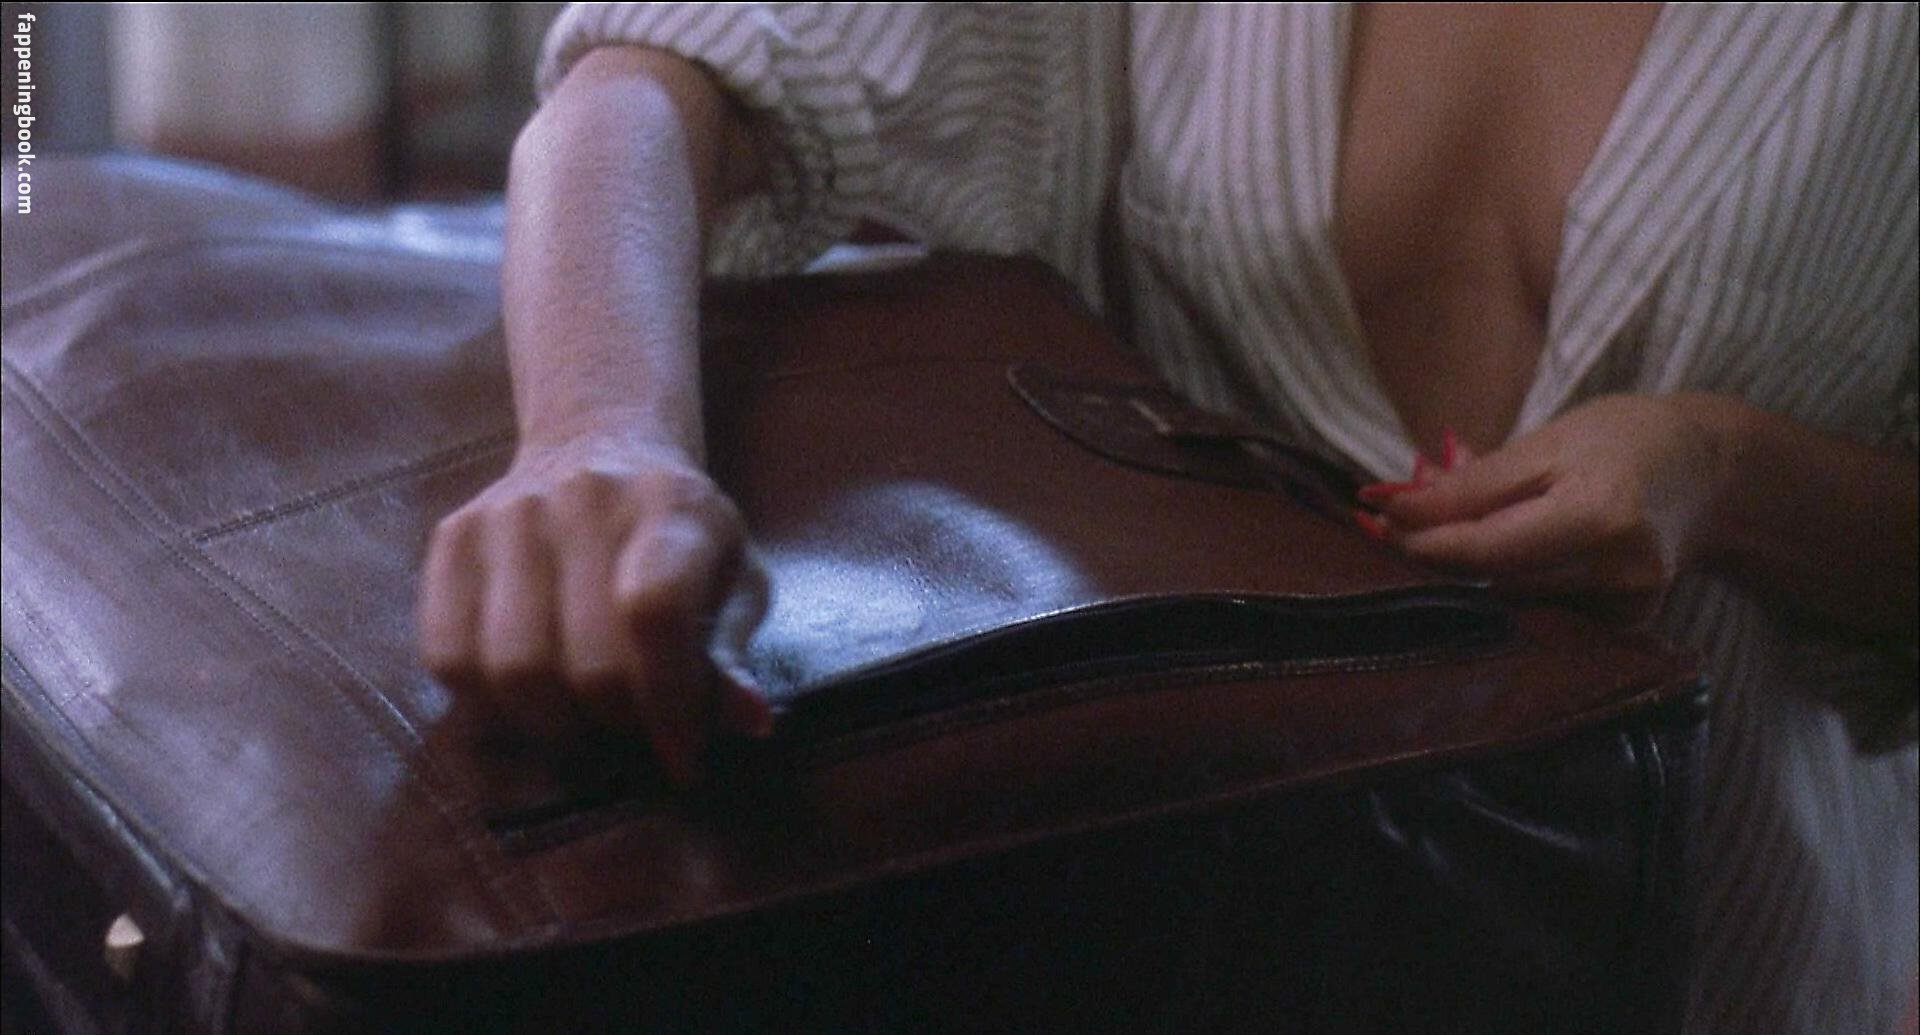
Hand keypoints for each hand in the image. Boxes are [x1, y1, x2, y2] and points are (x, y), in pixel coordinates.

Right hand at [416, 435, 771, 784]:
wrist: (597, 445)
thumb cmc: (678, 537)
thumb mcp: (732, 581)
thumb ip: (731, 654)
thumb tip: (749, 720)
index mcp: (672, 507)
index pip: (657, 615)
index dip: (670, 703)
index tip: (683, 757)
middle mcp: (583, 500)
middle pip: (585, 661)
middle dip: (618, 724)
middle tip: (636, 732)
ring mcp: (508, 516)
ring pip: (511, 670)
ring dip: (553, 723)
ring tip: (584, 716)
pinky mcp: (452, 538)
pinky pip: (448, 657)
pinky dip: (490, 703)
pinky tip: (531, 696)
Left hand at [1363, 396, 1732, 622]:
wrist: (1710, 472)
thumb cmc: (1623, 441)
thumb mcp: (1546, 443)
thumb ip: (1469, 484)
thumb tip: (1387, 507)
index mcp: (1603, 516)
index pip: (1487, 548)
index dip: (1422, 541)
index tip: (1373, 522)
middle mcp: (1621, 573)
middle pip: (1494, 579)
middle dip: (1431, 555)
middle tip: (1380, 527)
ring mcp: (1628, 608)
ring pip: (1511, 599)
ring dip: (1461, 572)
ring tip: (1431, 534)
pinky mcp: (1625, 626)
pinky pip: (1541, 609)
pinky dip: (1505, 584)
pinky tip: (1492, 559)